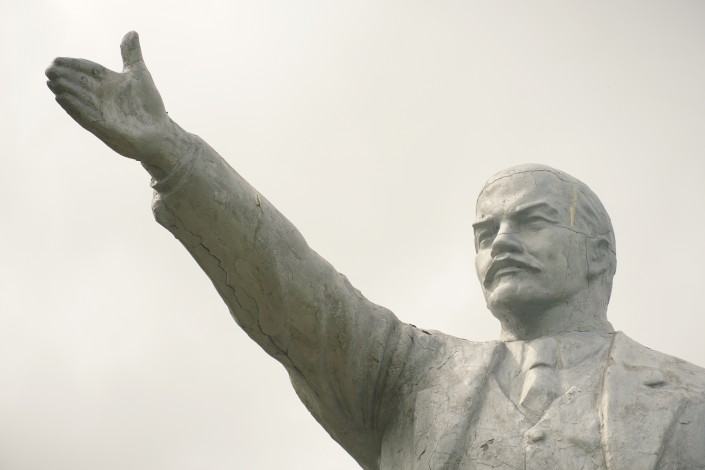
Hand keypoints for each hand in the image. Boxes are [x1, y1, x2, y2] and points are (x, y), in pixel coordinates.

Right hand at [46, 31, 175, 165]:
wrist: (159, 133)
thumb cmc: (149, 106)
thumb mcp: (140, 75)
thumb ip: (131, 55)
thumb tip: (131, 32)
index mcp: (109, 83)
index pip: (88, 70)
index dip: (73, 65)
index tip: (56, 60)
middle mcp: (102, 97)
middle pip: (80, 83)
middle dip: (64, 76)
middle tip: (49, 69)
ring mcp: (102, 112)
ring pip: (79, 99)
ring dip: (66, 90)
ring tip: (52, 81)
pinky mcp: (104, 127)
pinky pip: (86, 116)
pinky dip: (74, 107)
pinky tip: (62, 98)